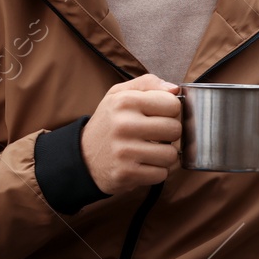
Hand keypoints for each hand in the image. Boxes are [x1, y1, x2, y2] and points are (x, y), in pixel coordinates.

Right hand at [79, 74, 181, 193]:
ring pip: (171, 155)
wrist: (83, 157)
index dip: (169, 111)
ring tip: (148, 151)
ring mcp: (125, 151)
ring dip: (164, 155)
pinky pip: (161, 174)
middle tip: (154, 136)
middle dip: (169, 135)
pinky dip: (156, 172)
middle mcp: (124, 125)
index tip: (158, 116)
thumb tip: (175, 89)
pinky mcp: (126, 173)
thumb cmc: (109, 123)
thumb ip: (148, 83)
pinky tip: (142, 165)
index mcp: (124, 101)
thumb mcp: (119, 94)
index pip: (172, 105)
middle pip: (175, 130)